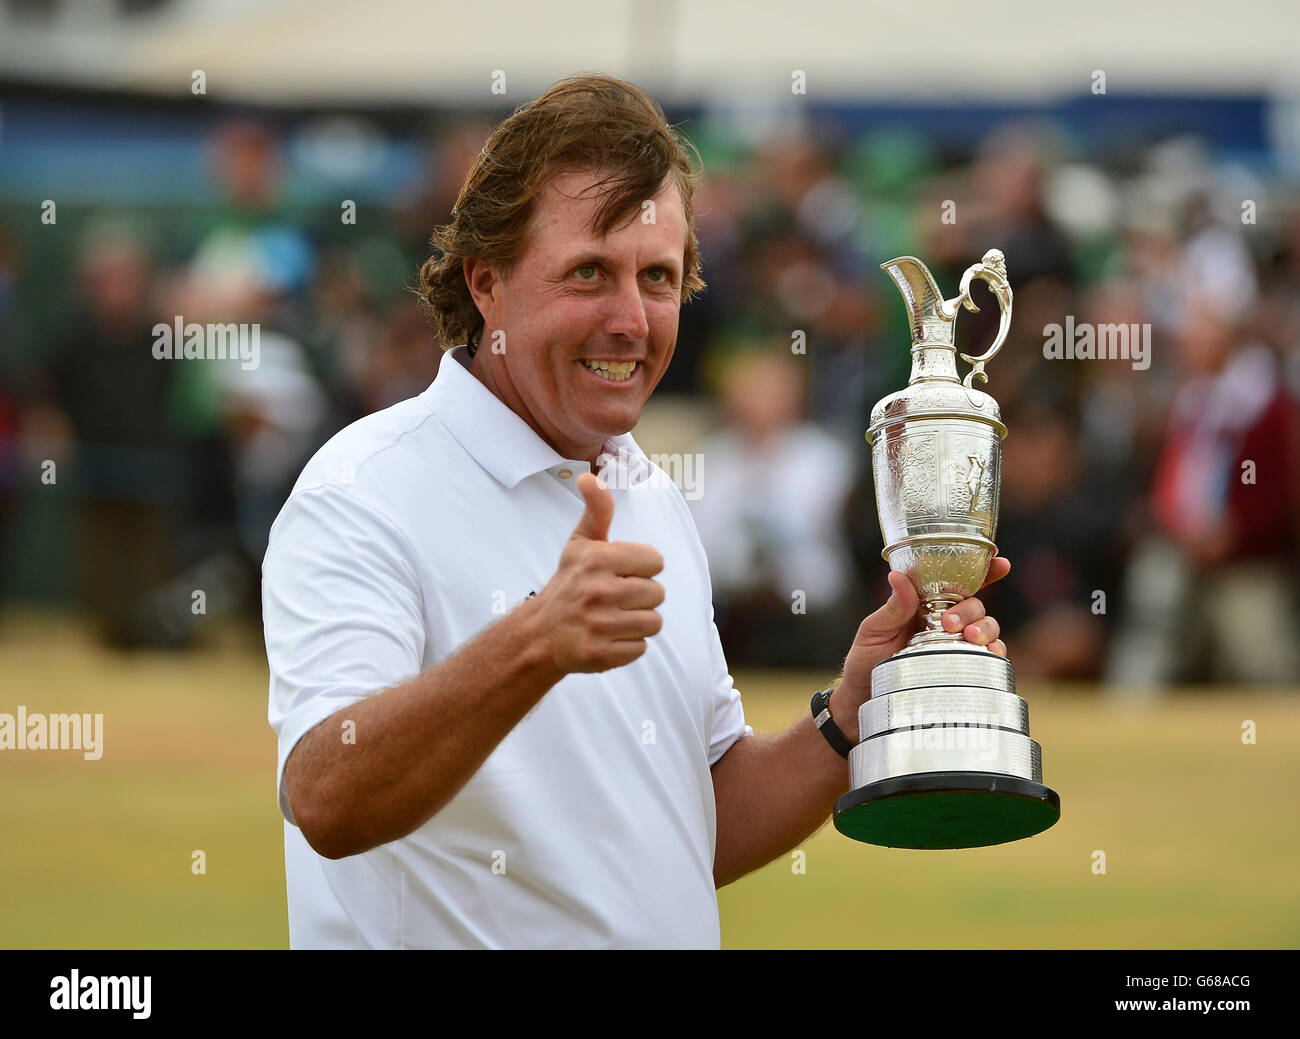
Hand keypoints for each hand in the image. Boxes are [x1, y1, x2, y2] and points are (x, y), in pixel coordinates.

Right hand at [534, 472, 665, 673]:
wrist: (540, 634)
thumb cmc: (569, 583)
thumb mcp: (580, 543)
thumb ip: (597, 510)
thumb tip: (588, 477)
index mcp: (597, 559)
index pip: (656, 561)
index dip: (642, 567)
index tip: (620, 572)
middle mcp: (597, 590)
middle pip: (658, 593)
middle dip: (641, 597)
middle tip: (616, 598)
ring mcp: (598, 625)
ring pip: (654, 622)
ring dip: (638, 622)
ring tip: (614, 618)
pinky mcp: (599, 655)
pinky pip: (640, 649)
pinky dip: (628, 646)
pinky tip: (608, 638)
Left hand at [835, 559, 1011, 719]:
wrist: (862, 702)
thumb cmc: (864, 662)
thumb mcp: (873, 631)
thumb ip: (892, 607)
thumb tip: (898, 576)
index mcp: (924, 605)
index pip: (956, 583)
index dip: (982, 571)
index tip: (999, 563)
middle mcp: (944, 622)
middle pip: (974, 605)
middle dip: (971, 610)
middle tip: (951, 623)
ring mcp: (955, 646)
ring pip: (986, 628)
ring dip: (985, 628)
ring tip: (971, 638)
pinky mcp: (961, 669)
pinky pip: (988, 658)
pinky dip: (995, 653)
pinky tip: (990, 654)